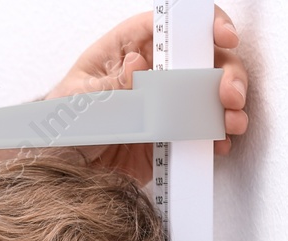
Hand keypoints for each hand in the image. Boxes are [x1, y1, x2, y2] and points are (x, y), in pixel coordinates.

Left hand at [45, 4, 249, 183]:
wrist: (57, 170)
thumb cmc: (59, 124)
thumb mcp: (79, 101)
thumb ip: (112, 85)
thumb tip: (137, 64)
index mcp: (127, 49)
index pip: (171, 24)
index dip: (204, 24)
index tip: (224, 37)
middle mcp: (152, 71)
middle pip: (202, 58)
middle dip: (225, 72)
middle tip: (229, 95)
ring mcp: (164, 104)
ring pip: (208, 93)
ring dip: (227, 106)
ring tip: (230, 122)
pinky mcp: (169, 134)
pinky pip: (199, 130)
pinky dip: (214, 136)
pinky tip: (219, 143)